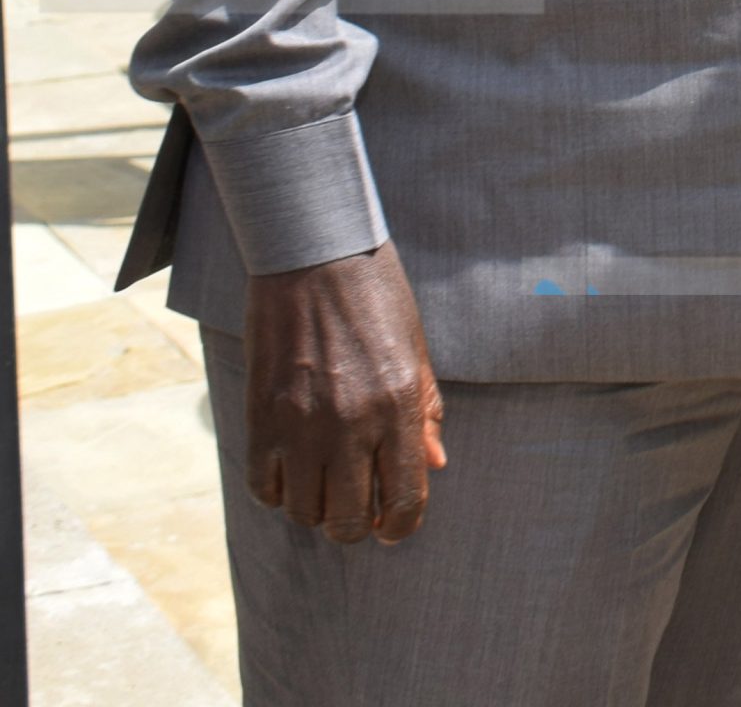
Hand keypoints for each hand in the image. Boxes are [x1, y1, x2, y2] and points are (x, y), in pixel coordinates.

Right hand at [244, 240, 445, 544]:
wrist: (314, 257)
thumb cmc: (375, 296)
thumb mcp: (415, 348)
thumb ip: (425, 411)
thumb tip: (435, 465)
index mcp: (397, 404)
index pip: (404, 499)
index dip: (401, 526)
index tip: (395, 526)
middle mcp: (351, 423)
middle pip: (349, 521)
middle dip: (358, 524)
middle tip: (359, 505)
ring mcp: (302, 425)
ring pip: (305, 513)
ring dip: (317, 508)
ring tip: (326, 480)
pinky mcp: (262, 419)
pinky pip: (265, 489)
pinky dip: (279, 491)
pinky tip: (293, 467)